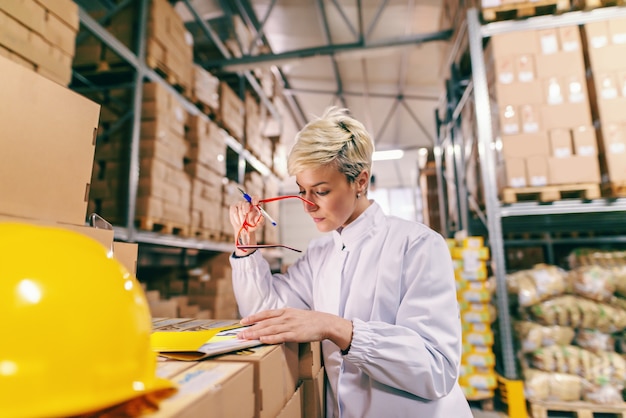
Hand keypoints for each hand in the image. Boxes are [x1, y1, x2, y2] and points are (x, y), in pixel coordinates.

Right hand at [229, 197, 264, 252]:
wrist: (242, 229)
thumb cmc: (251, 225)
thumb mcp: (258, 225)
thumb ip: (261, 221)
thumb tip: (262, 217)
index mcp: (255, 205)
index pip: (255, 198)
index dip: (255, 199)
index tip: (254, 203)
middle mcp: (247, 203)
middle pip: (246, 202)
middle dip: (246, 207)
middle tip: (246, 213)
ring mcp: (240, 204)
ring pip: (240, 206)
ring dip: (241, 216)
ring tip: (243, 223)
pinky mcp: (233, 207)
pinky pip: (234, 209)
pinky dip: (236, 217)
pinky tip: (238, 222)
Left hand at [237, 308, 352, 351]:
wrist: (325, 323)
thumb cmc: (309, 320)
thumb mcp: (294, 314)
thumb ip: (282, 317)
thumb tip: (270, 322)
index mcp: (284, 311)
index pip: (265, 314)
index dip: (253, 317)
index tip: (242, 322)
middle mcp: (285, 317)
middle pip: (264, 322)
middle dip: (250, 328)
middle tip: (239, 334)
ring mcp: (290, 325)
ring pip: (269, 330)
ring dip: (256, 334)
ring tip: (246, 338)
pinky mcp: (295, 334)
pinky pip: (280, 337)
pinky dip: (270, 338)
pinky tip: (262, 340)